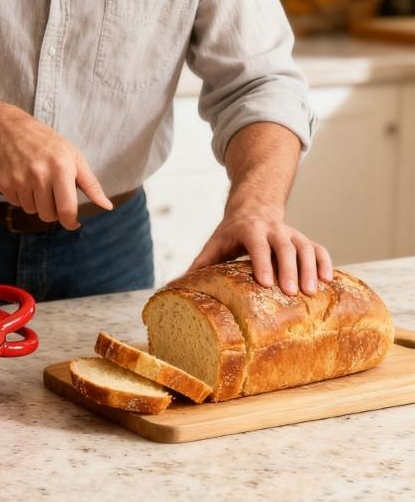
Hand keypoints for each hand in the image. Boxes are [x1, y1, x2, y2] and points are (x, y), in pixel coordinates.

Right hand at [0, 106, 111, 229]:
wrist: (6, 127)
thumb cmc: (45, 141)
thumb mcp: (73, 156)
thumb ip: (91, 184)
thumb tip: (106, 207)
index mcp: (61, 168)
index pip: (66, 210)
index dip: (71, 222)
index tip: (73, 222)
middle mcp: (39, 174)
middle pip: (48, 215)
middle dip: (53, 211)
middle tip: (53, 195)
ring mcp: (19, 179)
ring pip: (31, 210)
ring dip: (36, 203)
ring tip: (36, 182)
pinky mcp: (3, 183)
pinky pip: (16, 203)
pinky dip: (21, 197)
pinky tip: (22, 179)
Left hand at [186, 210, 333, 295]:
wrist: (253, 208)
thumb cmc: (230, 233)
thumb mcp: (214, 244)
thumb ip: (199, 265)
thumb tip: (173, 286)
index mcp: (248, 230)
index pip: (256, 245)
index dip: (261, 262)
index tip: (265, 283)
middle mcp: (273, 229)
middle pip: (284, 247)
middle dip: (289, 269)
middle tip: (291, 293)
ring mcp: (291, 234)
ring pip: (304, 248)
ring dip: (310, 269)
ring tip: (312, 293)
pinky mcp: (304, 239)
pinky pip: (318, 249)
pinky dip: (325, 263)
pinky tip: (329, 282)